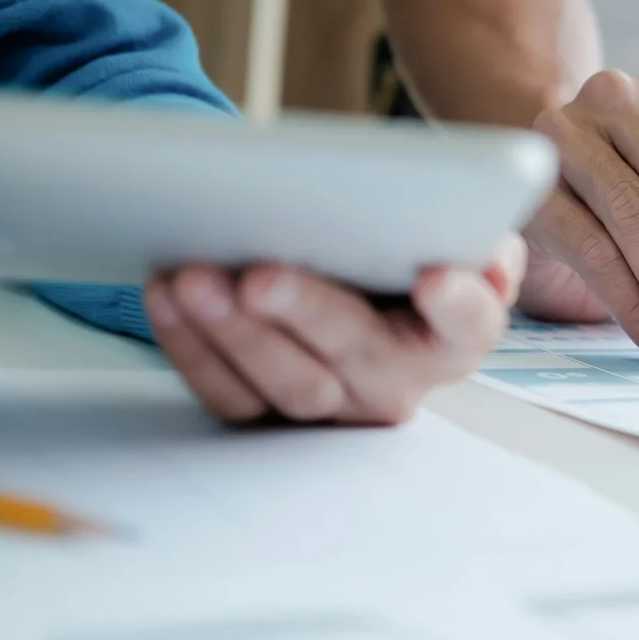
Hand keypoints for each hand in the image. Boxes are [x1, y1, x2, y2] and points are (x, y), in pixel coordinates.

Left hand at [142, 235, 525, 424]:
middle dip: (307, 313)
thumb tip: (472, 236)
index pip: (471, 325)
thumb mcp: (434, 226)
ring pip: (287, 386)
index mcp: (455, 333)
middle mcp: (399, 381)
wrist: (338, 270)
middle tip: (260, 277)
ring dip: (235, 333)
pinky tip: (166, 290)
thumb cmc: (390, 247)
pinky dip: (190, 343)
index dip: (457, 305)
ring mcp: (332, 407)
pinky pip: (227, 393)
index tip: (433, 277)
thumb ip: (460, 225)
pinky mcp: (267, 414)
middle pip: (361, 356)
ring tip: (194, 279)